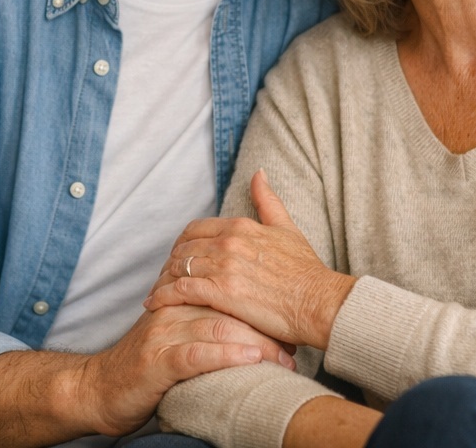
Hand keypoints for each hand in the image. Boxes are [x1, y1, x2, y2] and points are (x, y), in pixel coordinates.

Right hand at [79, 304, 294, 436]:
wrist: (99, 388)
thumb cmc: (146, 364)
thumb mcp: (175, 332)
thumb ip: (203, 317)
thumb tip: (247, 318)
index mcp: (178, 296)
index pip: (224, 286)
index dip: (259, 299)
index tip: (290, 317)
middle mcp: (171, 307)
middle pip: (226, 303)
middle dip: (265, 321)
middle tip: (295, 340)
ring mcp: (163, 333)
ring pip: (217, 326)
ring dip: (255, 341)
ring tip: (284, 356)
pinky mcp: (157, 361)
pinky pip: (197, 354)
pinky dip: (226, 354)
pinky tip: (250, 358)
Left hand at [143, 171, 354, 350]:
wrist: (320, 302)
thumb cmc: (306, 271)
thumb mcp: (286, 228)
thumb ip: (267, 200)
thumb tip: (258, 173)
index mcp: (240, 226)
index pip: (195, 230)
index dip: (182, 244)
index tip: (178, 258)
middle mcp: (228, 242)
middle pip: (182, 248)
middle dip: (169, 263)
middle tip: (163, 278)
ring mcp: (224, 266)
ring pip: (178, 267)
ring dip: (162, 280)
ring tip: (156, 293)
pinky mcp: (221, 292)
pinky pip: (181, 290)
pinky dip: (163, 296)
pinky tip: (155, 304)